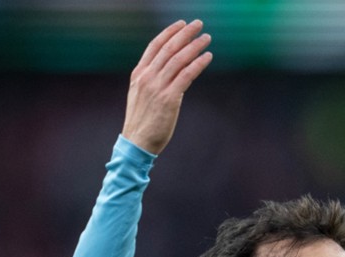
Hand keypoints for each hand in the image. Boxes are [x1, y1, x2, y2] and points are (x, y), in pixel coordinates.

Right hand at [121, 20, 212, 154]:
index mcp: (139, 74)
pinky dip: (198, 64)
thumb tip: (168, 71)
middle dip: (185, 34)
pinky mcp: (169, 98)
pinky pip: (187, 75)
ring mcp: (157, 87)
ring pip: (179, 59)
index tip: (182, 24)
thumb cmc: (142, 122)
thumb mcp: (140, 95)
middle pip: (169, 48)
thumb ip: (151, 81)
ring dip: (195, 46)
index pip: (155, 46)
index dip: (169, 32)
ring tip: (206, 38)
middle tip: (199, 25)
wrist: (137, 142)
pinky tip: (207, 57)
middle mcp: (147, 77)